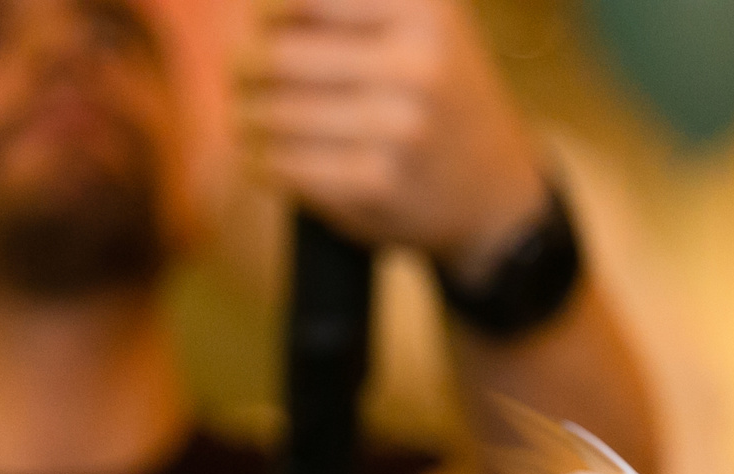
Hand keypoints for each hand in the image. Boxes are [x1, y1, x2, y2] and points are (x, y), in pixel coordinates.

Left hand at [237, 0, 550, 281]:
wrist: (495, 195)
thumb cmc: (439, 96)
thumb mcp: (424, 24)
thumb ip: (351, 6)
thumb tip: (256, 11)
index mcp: (423, 11)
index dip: (266, 13)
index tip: (260, 26)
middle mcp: (416, 65)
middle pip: (280, 55)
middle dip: (243, 67)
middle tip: (238, 75)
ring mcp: (398, 129)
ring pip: (274, 113)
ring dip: (244, 116)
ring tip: (243, 116)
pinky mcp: (377, 184)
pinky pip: (285, 165)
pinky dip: (259, 161)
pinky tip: (259, 157)